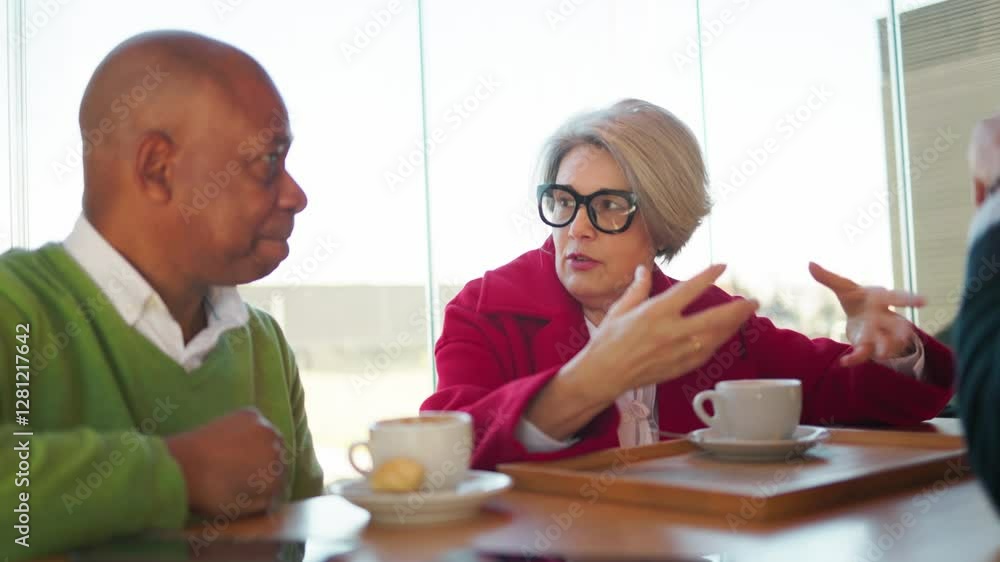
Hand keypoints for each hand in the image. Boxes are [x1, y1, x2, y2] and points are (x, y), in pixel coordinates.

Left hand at [165, 407, 285, 516]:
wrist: (180, 465)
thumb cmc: (209, 491)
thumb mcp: (239, 509)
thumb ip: (263, 503)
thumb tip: (273, 496)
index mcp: (276, 473)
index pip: (282, 481)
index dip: (266, 486)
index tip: (252, 488)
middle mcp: (277, 447)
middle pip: (279, 458)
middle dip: (266, 465)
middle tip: (243, 472)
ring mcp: (265, 427)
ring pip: (271, 439)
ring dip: (261, 446)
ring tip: (237, 456)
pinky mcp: (250, 413)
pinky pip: (259, 425)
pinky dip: (251, 431)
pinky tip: (234, 440)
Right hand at [578, 263, 759, 400]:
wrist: (604, 374)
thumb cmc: (608, 341)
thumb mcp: (620, 309)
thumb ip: (638, 288)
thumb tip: (643, 269)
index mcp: (655, 313)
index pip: (689, 290)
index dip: (708, 276)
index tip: (722, 267)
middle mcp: (671, 332)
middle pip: (714, 319)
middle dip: (737, 310)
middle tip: (753, 301)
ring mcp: (678, 352)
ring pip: (716, 337)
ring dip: (733, 326)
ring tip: (746, 315)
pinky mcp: (679, 367)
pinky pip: (706, 353)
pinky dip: (718, 342)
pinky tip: (725, 335)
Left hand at [809, 262, 923, 366]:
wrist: (860, 316)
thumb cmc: (858, 298)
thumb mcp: (843, 287)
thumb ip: (828, 278)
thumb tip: (809, 263)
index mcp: (881, 299)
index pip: (898, 298)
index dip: (910, 299)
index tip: (925, 301)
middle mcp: (885, 318)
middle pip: (897, 325)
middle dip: (901, 331)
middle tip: (904, 336)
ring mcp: (879, 334)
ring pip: (886, 343)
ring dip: (884, 348)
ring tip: (881, 355)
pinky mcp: (868, 346)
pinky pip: (864, 354)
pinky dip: (855, 359)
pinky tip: (843, 362)